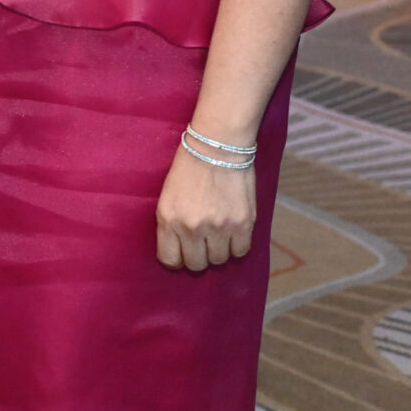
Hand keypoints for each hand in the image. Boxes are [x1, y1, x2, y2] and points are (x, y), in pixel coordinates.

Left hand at [156, 147, 255, 271]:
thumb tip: (178, 252)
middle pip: (196, 265)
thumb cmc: (190, 167)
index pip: (169, 259)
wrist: (218, 145)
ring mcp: (218, 227)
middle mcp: (192, 226)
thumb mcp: (168, 195)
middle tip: (202, 241)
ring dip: (219, 250)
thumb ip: (171, 224)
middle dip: (198, 255)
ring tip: (218, 231)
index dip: (176, 258)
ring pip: (219, 260)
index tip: (182, 251)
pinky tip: (233, 230)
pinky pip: (240, 252)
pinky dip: (237, 245)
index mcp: (168, 218)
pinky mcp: (242, 224)